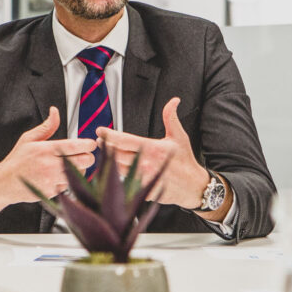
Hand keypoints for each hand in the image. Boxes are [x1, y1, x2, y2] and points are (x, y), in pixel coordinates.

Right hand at [0, 107, 96, 224]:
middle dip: (89, 157)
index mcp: (46, 149)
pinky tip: (60, 176)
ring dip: (80, 170)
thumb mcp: (28, 139)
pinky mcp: (52, 192)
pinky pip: (69, 185)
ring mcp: (52, 180)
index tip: (91, 143)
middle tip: (86, 155)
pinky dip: (68, 181)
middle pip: (85, 161)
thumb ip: (46, 127)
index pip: (76, 146)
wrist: (4, 183)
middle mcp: (51, 165)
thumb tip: (55, 111)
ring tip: (72, 165)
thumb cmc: (17, 160)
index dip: (88, 144)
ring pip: (80, 174)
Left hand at [96, 97, 210, 209]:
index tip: (100, 130)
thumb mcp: (179, 136)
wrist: (193, 187)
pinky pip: (123, 181)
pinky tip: (113, 168)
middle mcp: (145, 163)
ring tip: (104, 151)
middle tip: (99, 140)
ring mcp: (142, 178)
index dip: (108, 135)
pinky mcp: (141, 190)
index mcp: (152, 148)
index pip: (123, 140)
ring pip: (117, 167)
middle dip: (105, 145)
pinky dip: (116, 174)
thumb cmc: (185, 161)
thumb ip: (170, 118)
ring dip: (109, 159)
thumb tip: (174, 100)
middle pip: (116, 153)